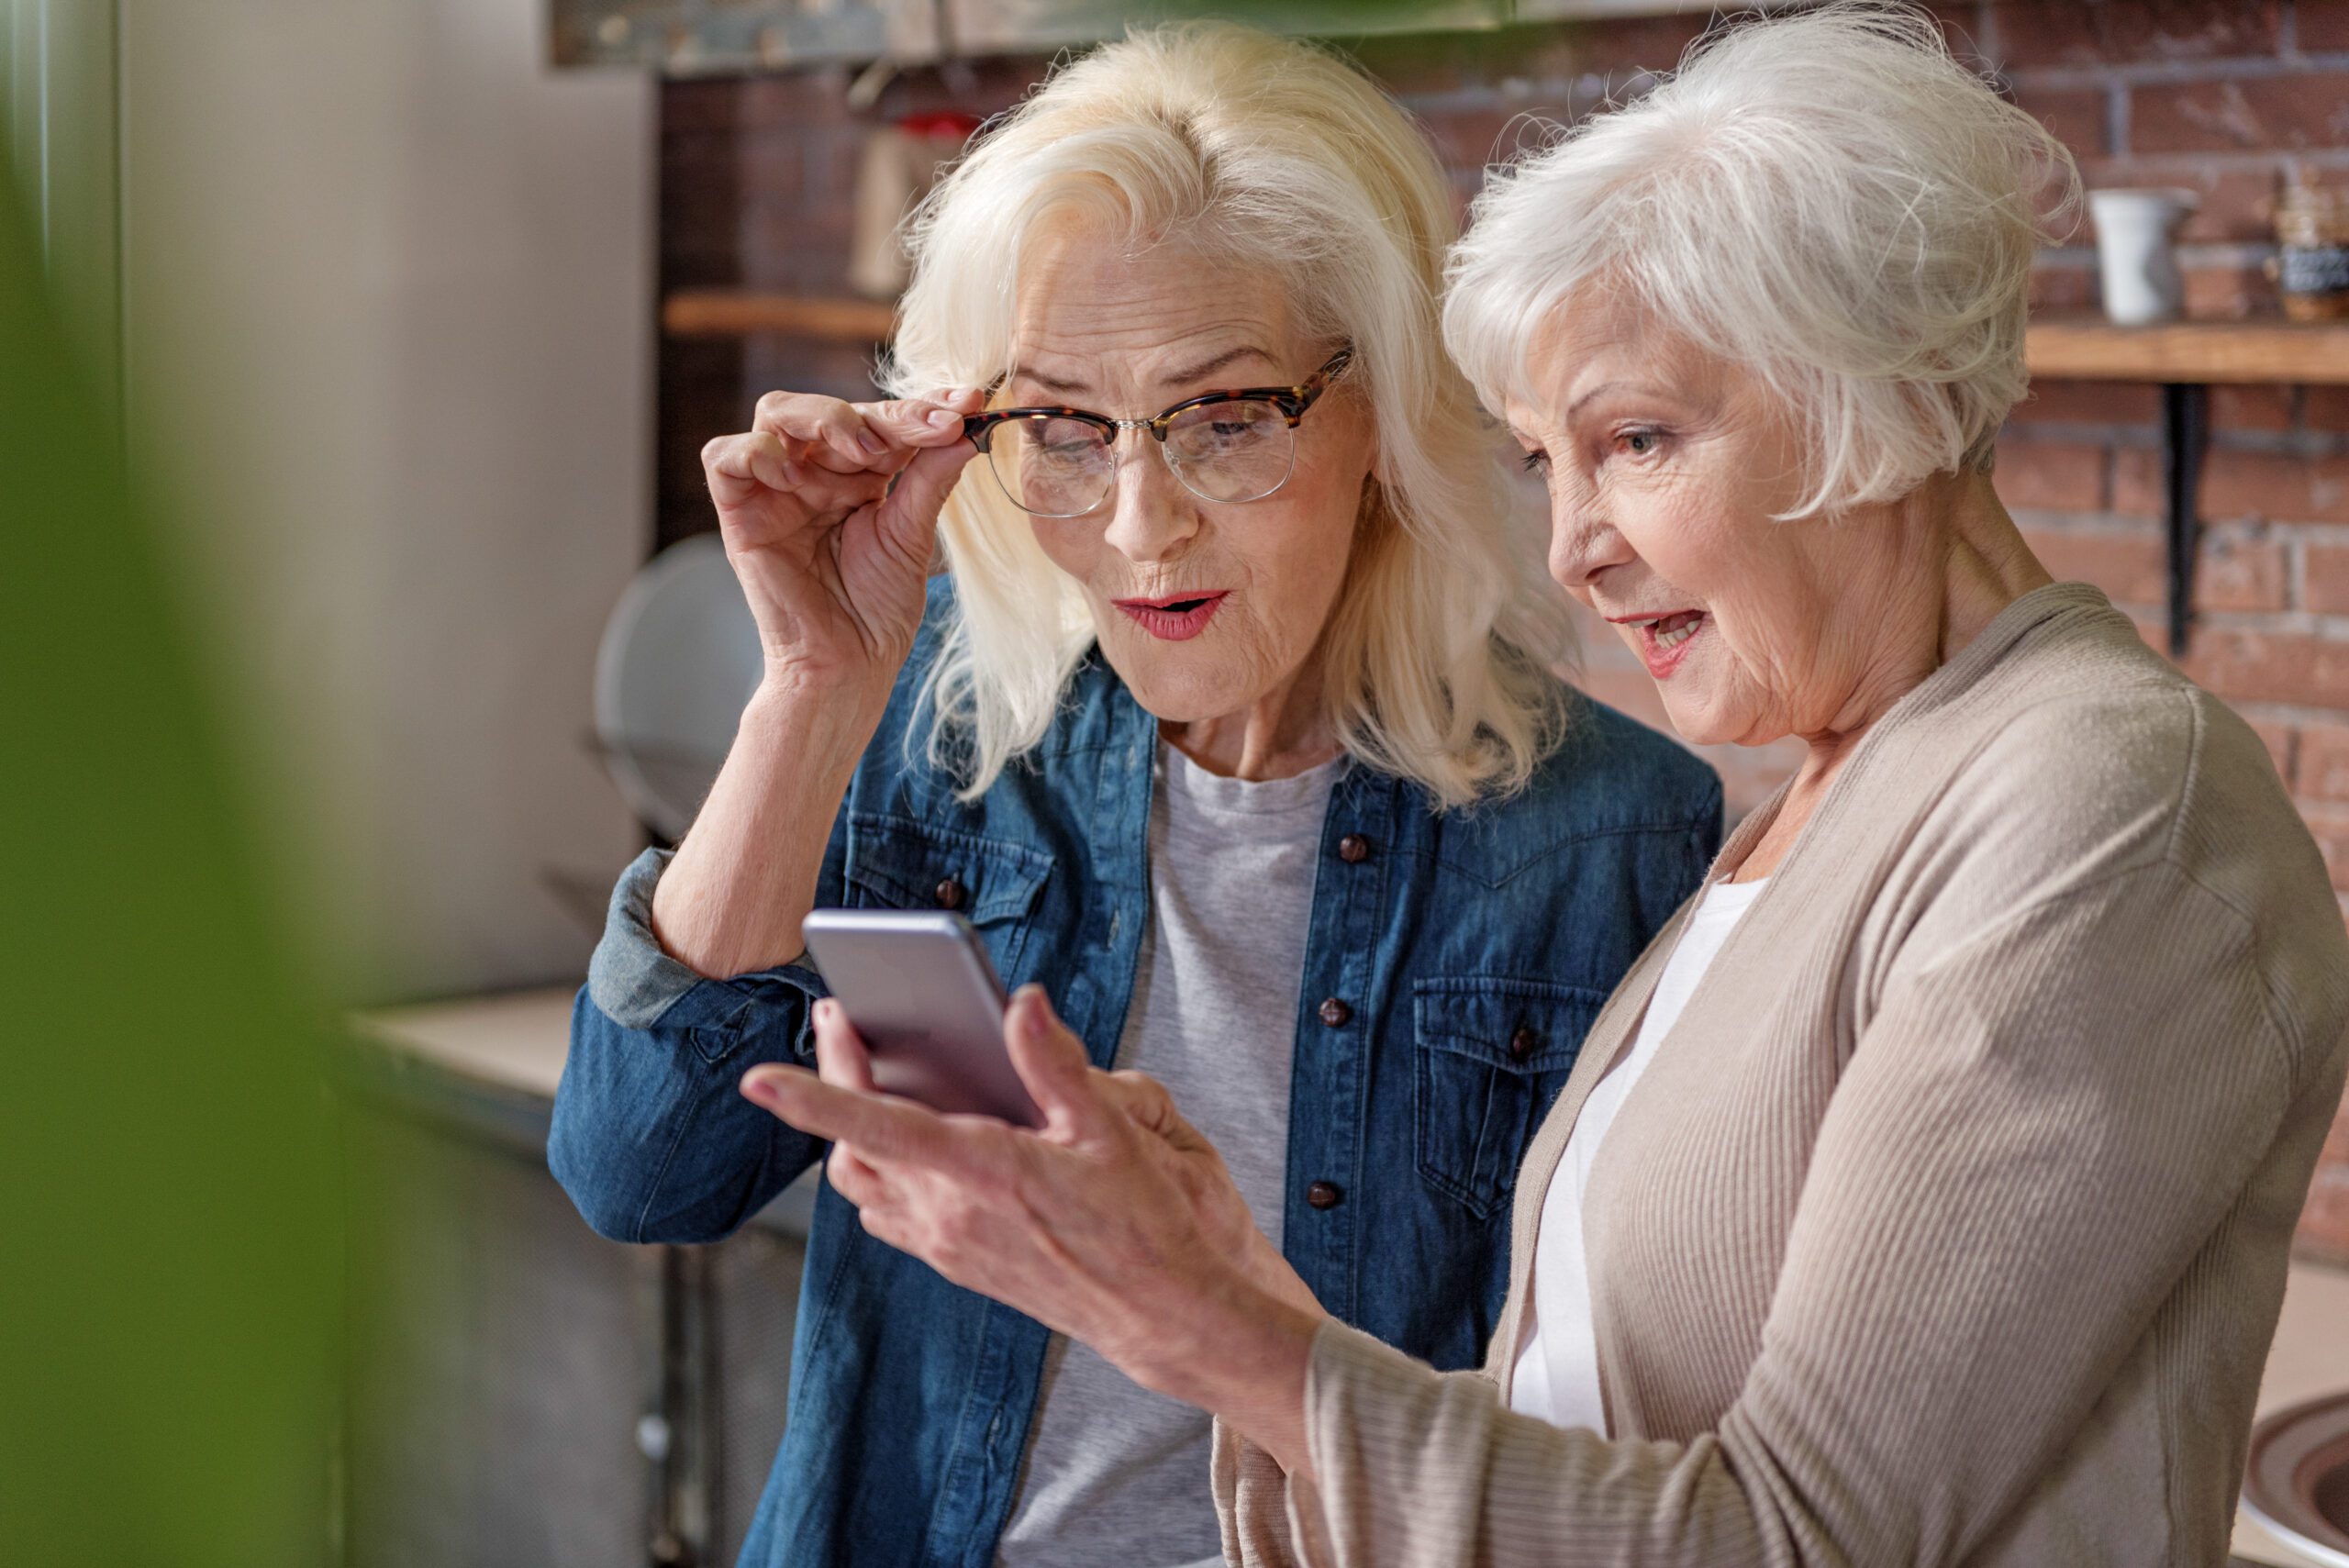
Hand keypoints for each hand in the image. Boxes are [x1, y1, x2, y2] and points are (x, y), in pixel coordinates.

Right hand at [700, 386, 985, 698]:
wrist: (849, 666)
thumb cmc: (878, 610)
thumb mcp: (912, 534)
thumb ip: (929, 478)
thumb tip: (966, 425)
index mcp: (858, 476)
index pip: (884, 421)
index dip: (923, 406)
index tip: (968, 403)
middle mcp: (814, 473)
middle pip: (834, 408)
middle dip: (886, 411)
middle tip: (931, 426)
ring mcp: (775, 489)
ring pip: (777, 413)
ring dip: (825, 417)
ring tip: (867, 451)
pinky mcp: (740, 514)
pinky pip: (725, 457)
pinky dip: (756, 451)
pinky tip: (796, 475)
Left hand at [738, 988, 1319, 1400]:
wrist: (1157, 1313)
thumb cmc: (1141, 1223)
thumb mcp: (1112, 1131)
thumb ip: (1056, 1063)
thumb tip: (1019, 1002)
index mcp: (983, 1170)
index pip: (876, 1126)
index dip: (812, 1098)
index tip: (758, 1079)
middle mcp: (949, 1212)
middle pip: (851, 1147)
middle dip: (834, 1080)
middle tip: (843, 1022)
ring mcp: (946, 1243)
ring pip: (858, 1185)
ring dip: (848, 1132)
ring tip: (867, 1075)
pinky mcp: (953, 1263)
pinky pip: (885, 1215)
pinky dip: (876, 1173)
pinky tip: (907, 1147)